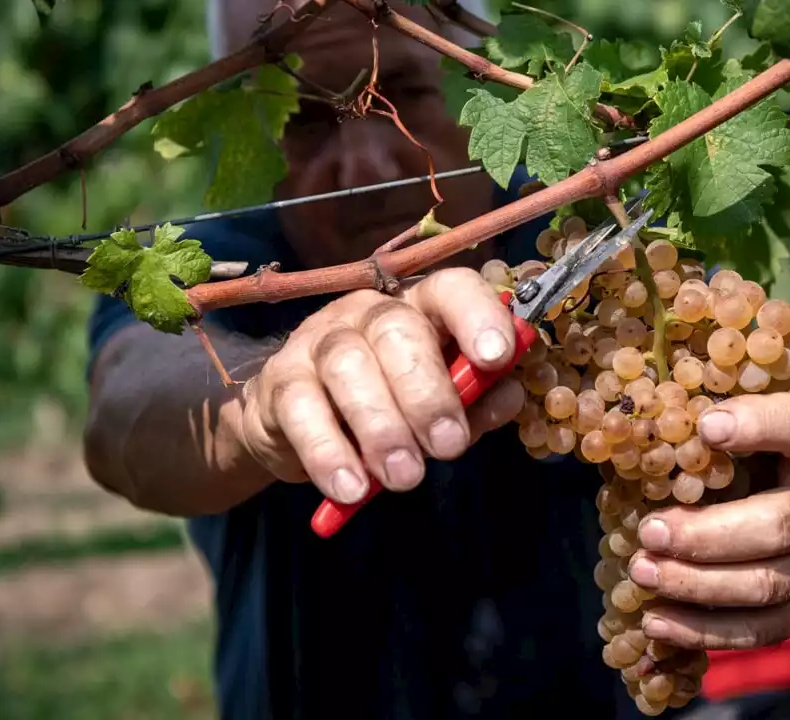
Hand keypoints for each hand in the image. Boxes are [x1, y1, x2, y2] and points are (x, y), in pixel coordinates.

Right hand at [237, 268, 525, 503]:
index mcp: (421, 309)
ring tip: (404, 477)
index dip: (476, 315)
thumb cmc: (391, 407)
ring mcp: (318, 340)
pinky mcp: (281, 381)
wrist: (297, 425)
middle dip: (427, 391)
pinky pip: (301, 409)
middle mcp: (368, 312)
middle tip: (447, 447)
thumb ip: (478, 400)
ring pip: (348, 366)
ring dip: (382, 426)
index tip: (496, 356)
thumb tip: (509, 393)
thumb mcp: (444, 405)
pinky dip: (329, 452)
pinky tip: (352, 488)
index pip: (450, 288)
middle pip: (396, 329)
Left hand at [627, 393, 789, 649]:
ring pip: (767, 586)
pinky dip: (707, 631)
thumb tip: (668, 424)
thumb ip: (755, 426)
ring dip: (696, 585)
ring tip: (644, 571)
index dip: (758, 426)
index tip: (705, 426)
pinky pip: (765, 629)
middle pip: (779, 525)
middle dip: (706, 534)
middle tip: (650, 531)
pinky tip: (659, 620)